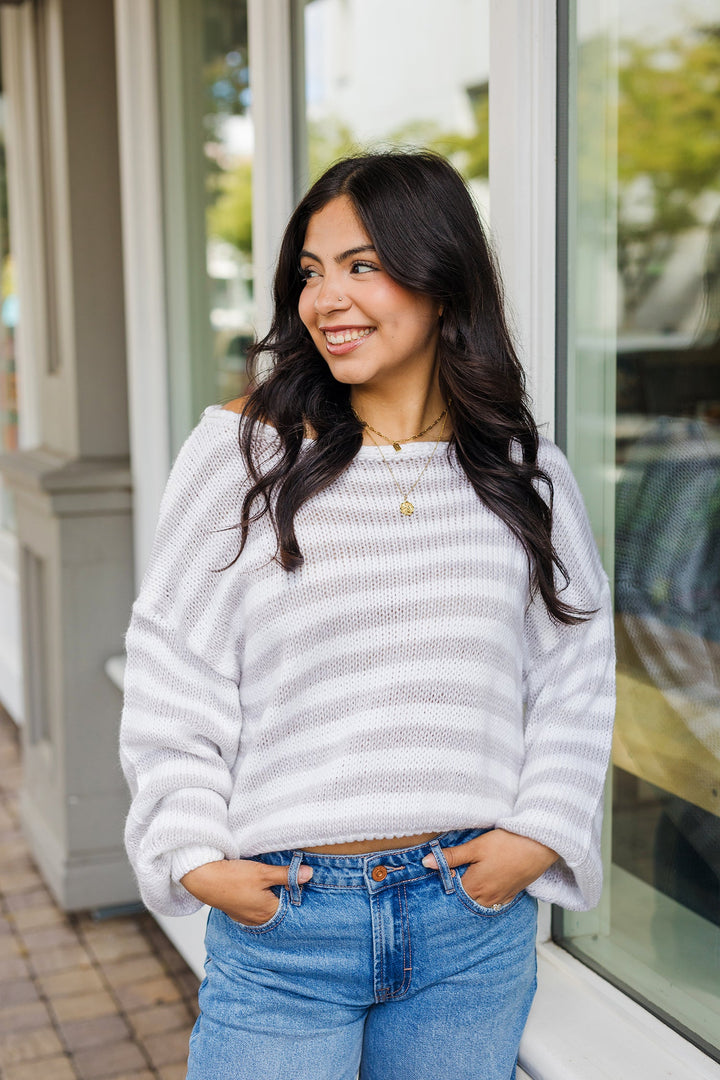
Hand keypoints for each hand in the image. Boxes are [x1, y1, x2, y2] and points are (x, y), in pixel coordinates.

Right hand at [180, 858, 312, 925]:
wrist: (203, 879)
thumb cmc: (233, 877)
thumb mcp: (263, 873)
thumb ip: (287, 875)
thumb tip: (309, 874)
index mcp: (268, 913)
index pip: (292, 905)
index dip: (297, 891)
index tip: (301, 879)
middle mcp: (258, 919)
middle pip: (280, 906)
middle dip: (285, 893)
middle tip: (288, 877)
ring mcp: (246, 917)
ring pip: (267, 906)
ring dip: (271, 894)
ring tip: (272, 880)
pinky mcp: (237, 911)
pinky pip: (255, 906)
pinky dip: (259, 897)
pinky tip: (257, 886)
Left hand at [422, 829, 557, 907]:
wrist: (539, 846)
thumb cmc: (507, 844)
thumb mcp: (475, 847)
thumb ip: (451, 857)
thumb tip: (426, 863)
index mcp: (474, 887)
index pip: (450, 893)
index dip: (443, 884)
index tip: (438, 875)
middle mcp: (486, 898)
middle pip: (464, 900)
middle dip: (456, 891)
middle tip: (451, 876)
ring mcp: (500, 898)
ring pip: (478, 902)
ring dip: (471, 894)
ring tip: (467, 879)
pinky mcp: (511, 894)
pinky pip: (493, 902)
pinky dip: (485, 896)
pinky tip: (484, 884)